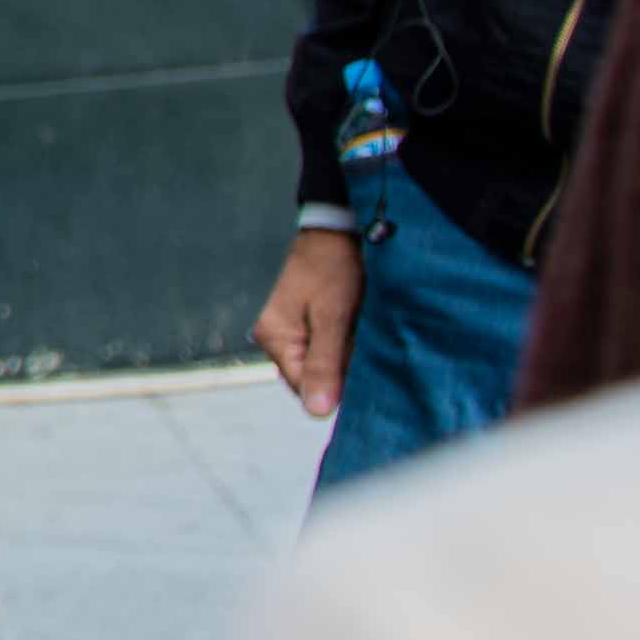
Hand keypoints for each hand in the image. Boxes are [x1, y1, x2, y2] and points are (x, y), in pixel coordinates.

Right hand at [255, 226, 362, 416]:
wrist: (336, 229)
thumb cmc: (333, 267)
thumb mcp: (333, 316)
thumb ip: (325, 364)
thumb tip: (318, 410)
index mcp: (273, 336)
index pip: (302, 386)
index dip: (336, 387)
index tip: (364, 375)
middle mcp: (274, 335)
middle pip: (311, 375)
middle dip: (341, 369)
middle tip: (367, 349)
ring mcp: (288, 327)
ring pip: (321, 361)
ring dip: (345, 355)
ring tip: (362, 335)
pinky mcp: (303, 320)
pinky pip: (324, 346)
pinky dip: (344, 343)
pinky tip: (358, 330)